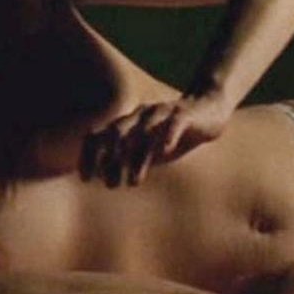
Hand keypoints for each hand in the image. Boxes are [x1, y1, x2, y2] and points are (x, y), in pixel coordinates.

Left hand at [80, 92, 233, 186]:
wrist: (208, 109)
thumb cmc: (172, 134)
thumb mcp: (147, 148)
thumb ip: (128, 159)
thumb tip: (105, 179)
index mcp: (127, 124)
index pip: (101, 135)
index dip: (90, 155)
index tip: (85, 179)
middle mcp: (140, 116)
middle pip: (117, 131)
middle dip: (110, 158)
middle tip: (110, 184)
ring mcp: (162, 113)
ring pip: (144, 131)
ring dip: (136, 157)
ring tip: (134, 182)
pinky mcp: (184, 114)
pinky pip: (175, 122)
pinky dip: (168, 134)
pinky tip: (165, 151)